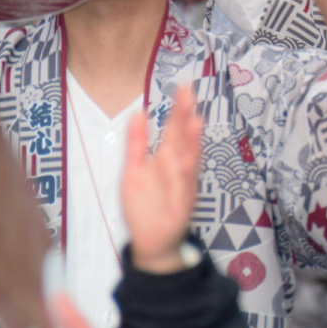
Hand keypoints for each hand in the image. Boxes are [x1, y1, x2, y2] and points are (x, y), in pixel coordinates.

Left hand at [122, 85, 203, 273]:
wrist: (151, 240)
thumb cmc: (144, 205)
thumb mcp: (133, 169)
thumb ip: (136, 142)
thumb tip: (138, 112)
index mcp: (165, 157)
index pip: (173, 128)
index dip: (177, 109)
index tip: (183, 87)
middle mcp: (177, 166)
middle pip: (183, 137)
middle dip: (185, 116)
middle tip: (189, 94)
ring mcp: (182, 183)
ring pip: (188, 158)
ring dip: (192, 142)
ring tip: (193, 121)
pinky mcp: (182, 201)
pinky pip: (184, 186)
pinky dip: (186, 173)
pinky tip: (186, 160)